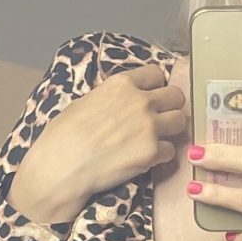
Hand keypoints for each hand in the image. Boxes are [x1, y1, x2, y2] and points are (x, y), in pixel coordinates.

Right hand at [10, 60, 188, 225]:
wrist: (61, 166)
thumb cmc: (63, 136)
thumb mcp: (85, 102)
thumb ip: (111, 98)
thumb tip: (119, 103)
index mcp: (121, 84)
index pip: (156, 74)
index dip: (155, 87)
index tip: (151, 96)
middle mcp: (140, 101)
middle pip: (176, 96)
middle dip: (171, 106)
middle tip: (161, 119)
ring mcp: (149, 126)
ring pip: (180, 121)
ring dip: (171, 130)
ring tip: (157, 139)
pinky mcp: (152, 152)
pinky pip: (170, 150)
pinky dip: (162, 156)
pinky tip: (146, 159)